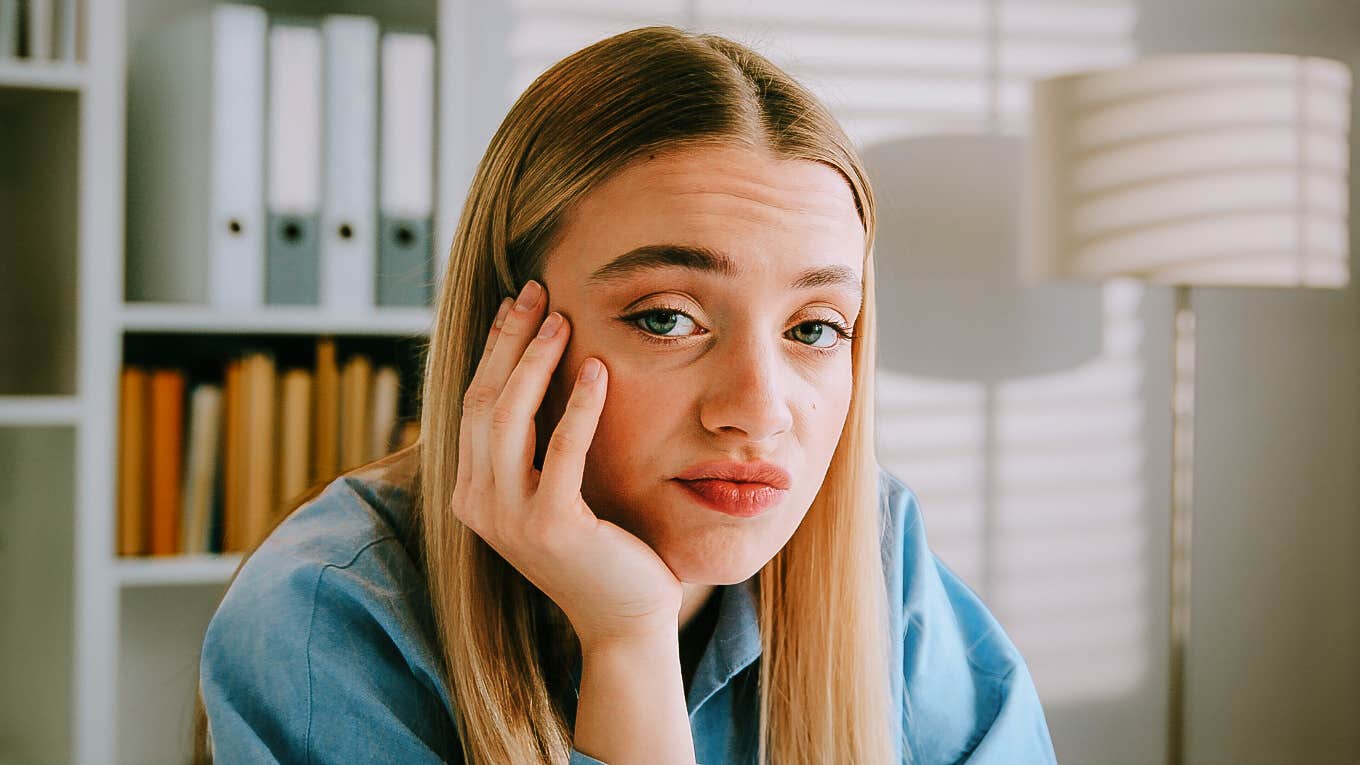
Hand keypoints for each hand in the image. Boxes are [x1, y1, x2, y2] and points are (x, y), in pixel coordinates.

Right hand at [452, 279, 683, 649]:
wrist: (626, 618)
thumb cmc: (601, 548)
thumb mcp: (554, 489)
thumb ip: (536, 444)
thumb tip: (539, 370)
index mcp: (473, 492)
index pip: (473, 402)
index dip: (495, 348)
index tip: (520, 301)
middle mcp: (479, 504)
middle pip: (483, 400)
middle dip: (508, 339)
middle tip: (536, 290)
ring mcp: (510, 519)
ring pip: (508, 417)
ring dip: (535, 361)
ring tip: (562, 319)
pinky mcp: (552, 527)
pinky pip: (561, 450)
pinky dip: (580, 405)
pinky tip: (599, 369)